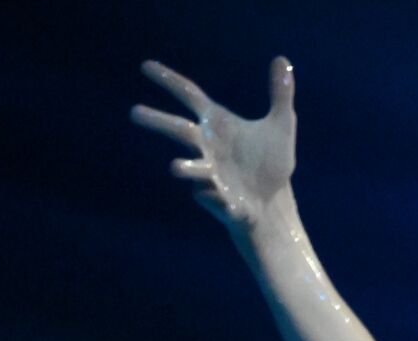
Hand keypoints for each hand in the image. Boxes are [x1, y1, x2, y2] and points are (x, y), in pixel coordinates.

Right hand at [131, 57, 296, 227]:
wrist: (273, 200)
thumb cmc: (270, 162)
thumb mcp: (282, 125)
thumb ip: (281, 95)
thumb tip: (283, 60)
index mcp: (218, 124)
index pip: (190, 95)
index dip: (169, 80)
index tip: (146, 66)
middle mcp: (208, 146)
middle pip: (179, 130)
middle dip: (158, 121)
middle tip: (134, 112)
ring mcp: (211, 173)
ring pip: (192, 168)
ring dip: (185, 168)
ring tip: (174, 167)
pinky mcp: (221, 199)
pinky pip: (213, 197)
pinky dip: (216, 199)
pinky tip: (227, 203)